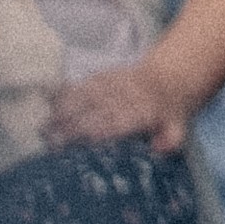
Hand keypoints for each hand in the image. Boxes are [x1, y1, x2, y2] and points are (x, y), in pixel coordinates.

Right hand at [46, 58, 190, 152]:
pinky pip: (82, 83)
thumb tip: (159, 148)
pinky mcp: (104, 75)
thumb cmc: (171, 110)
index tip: (77, 144)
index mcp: (144, 111)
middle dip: (72, 126)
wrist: (172, 74)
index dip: (96, 132)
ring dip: (62, 110)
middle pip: (94, 112)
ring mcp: (113, 84)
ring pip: (84, 96)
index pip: (116, 123)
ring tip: (43, 125)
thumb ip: (172, 139)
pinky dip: (65, 92)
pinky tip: (48, 102)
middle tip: (49, 142)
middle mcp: (126, 96)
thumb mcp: (180, 127)